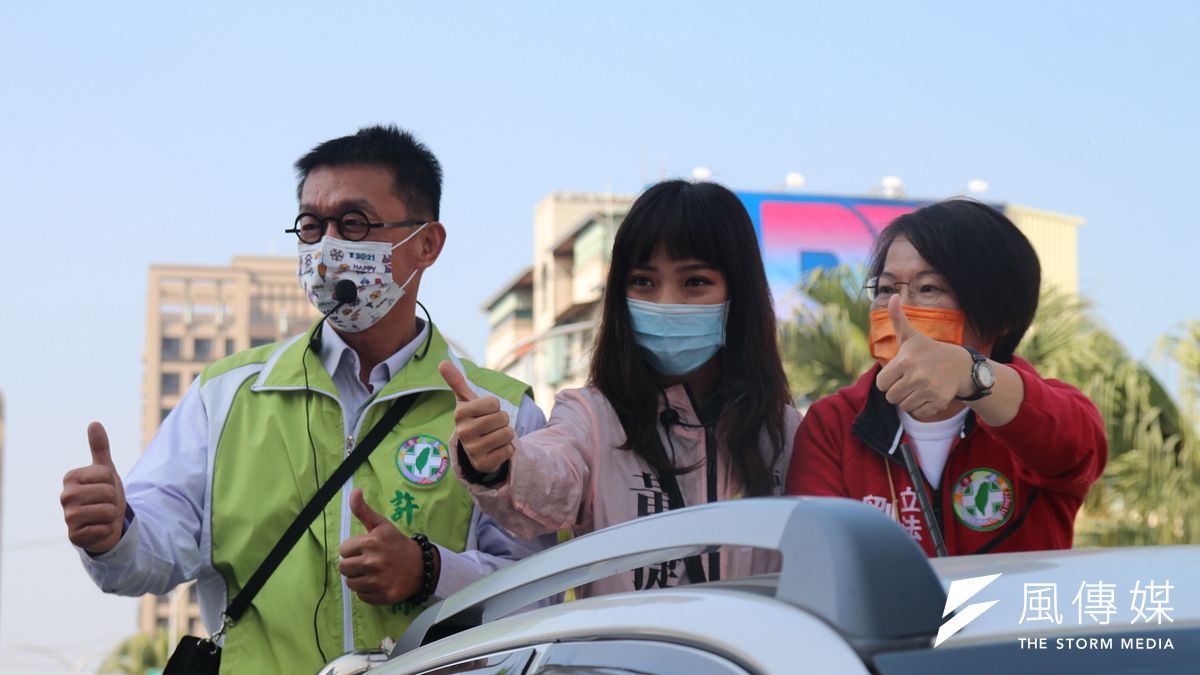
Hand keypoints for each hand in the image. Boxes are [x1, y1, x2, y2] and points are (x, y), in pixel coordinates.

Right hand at [61, 422, 126, 553]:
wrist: (106, 523)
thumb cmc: (104, 494)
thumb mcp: (106, 470)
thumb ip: (100, 448)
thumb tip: (94, 423)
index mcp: (71, 477)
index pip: (107, 474)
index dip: (113, 482)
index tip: (105, 487)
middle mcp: (65, 496)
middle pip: (108, 493)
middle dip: (114, 499)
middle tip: (105, 503)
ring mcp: (68, 518)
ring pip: (107, 511)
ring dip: (111, 515)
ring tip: (102, 515)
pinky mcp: (74, 537)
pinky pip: (104, 529)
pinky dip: (107, 529)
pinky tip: (99, 529)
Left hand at [339, 489, 427, 604]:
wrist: (421, 566)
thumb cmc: (397, 544)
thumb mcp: (382, 525)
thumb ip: (363, 510)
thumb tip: (354, 490)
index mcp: (371, 542)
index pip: (343, 549)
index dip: (352, 549)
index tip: (365, 549)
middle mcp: (373, 562)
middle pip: (343, 568)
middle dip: (353, 564)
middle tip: (367, 562)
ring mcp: (378, 580)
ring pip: (350, 583)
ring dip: (359, 578)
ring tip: (372, 573)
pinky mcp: (382, 596)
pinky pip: (361, 596)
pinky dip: (368, 591)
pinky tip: (378, 583)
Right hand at [437, 361, 514, 473]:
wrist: (475, 450)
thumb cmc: (474, 420)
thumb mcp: (466, 401)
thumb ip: (457, 382)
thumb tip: (442, 362)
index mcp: (460, 414)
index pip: (494, 402)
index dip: (495, 406)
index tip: (486, 413)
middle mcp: (464, 432)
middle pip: (503, 418)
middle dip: (502, 421)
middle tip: (491, 426)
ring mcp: (473, 450)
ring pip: (507, 434)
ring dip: (506, 435)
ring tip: (494, 437)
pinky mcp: (484, 464)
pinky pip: (509, 450)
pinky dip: (507, 449)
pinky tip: (495, 450)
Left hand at [876, 295, 972, 419]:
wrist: (960, 365)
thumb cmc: (929, 351)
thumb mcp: (912, 336)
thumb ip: (897, 318)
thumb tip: (892, 296)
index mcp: (905, 362)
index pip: (881, 384)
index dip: (888, 380)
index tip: (899, 373)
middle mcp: (916, 377)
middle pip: (891, 397)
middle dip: (898, 390)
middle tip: (910, 381)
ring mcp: (928, 390)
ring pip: (904, 406)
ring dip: (909, 399)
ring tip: (919, 387)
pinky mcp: (938, 402)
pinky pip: (918, 412)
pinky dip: (922, 406)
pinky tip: (929, 394)